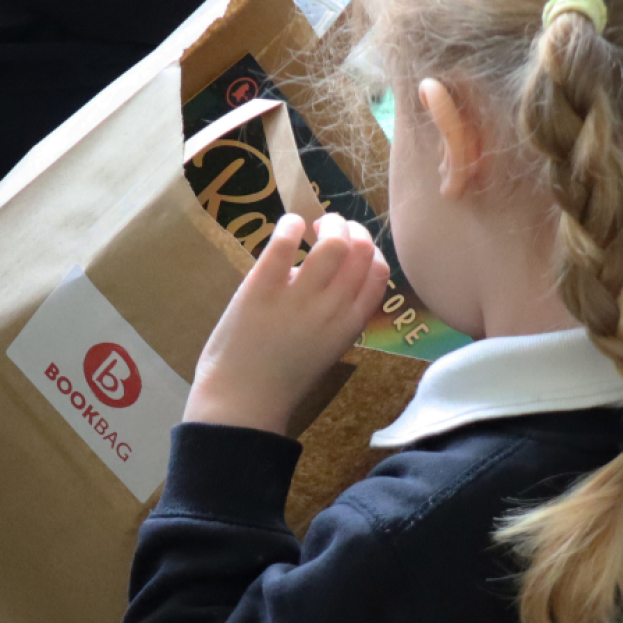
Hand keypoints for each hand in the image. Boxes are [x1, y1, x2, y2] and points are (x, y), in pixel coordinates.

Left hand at [184, 213, 390, 434]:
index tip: (355, 243)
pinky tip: (288, 225)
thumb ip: (332, 313)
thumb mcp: (325, 348)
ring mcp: (299, 298)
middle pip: (362, 251)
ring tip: (312, 224)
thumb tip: (322, 273)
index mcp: (350, 325)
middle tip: (331, 227)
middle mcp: (332, 308)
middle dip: (352, 228)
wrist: (242, 401)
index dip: (372, 250)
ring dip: (328, 222)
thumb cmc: (281, 378)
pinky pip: (285, 244)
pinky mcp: (263, 288)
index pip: (380, 274)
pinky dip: (290, 225)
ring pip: (333, 243)